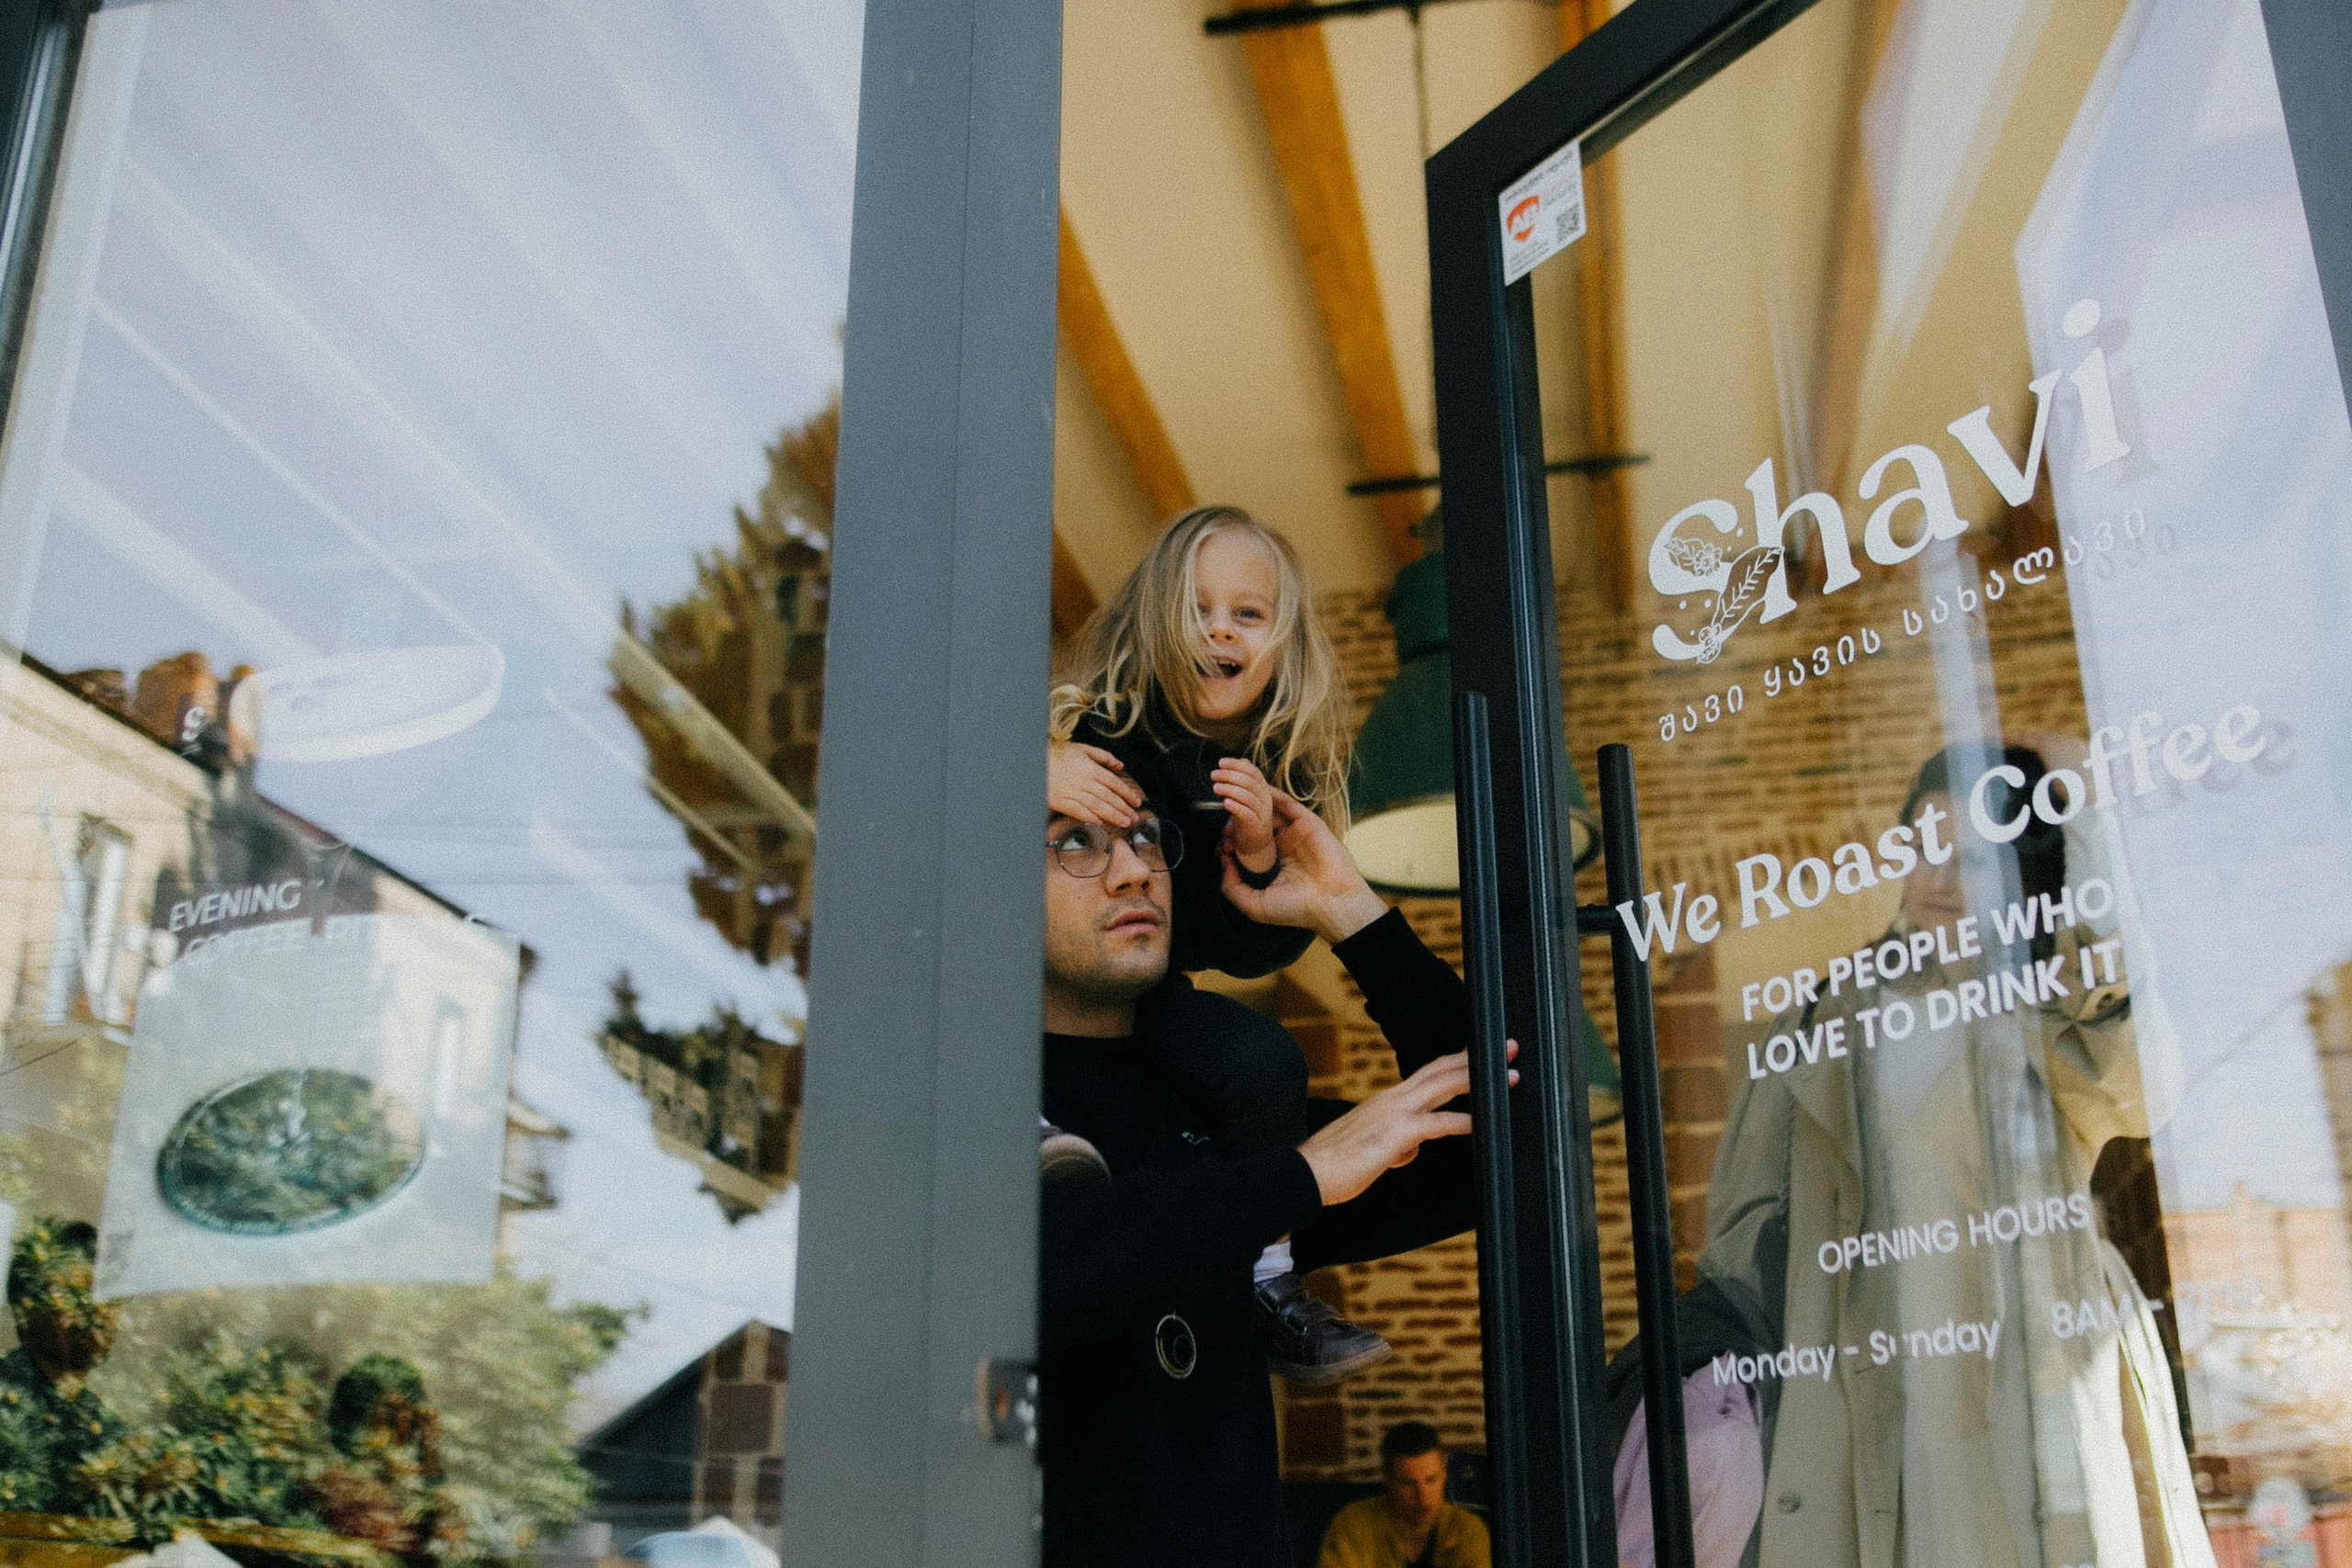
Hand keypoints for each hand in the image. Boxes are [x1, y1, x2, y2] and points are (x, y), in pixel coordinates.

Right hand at [1048, 740, 1142, 826]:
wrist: (1035, 759)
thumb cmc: (1059, 753)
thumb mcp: (1083, 749)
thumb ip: (1103, 756)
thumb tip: (1120, 765)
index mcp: (1091, 768)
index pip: (1114, 783)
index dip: (1127, 793)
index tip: (1137, 802)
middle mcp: (1084, 781)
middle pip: (1108, 796)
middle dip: (1123, 808)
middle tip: (1135, 818)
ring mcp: (1072, 792)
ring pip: (1097, 805)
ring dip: (1112, 815)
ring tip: (1124, 822)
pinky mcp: (1061, 801)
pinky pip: (1077, 811)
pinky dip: (1089, 817)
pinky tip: (1100, 823)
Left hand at [1211, 757, 1276, 871]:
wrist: (1257, 844)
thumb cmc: (1249, 817)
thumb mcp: (1247, 796)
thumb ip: (1245, 779)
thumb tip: (1243, 759)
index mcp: (1263, 790)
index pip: (1253, 772)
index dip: (1237, 765)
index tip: (1221, 763)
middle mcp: (1265, 800)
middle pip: (1249, 783)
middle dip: (1230, 776)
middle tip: (1214, 774)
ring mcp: (1262, 814)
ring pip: (1248, 797)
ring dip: (1230, 789)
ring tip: (1215, 787)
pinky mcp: (1255, 826)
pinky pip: (1246, 814)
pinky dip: (1235, 806)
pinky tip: (1225, 802)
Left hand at [1219, 791, 1386, 942]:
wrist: (1330, 905)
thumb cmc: (1296, 910)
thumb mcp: (1254, 906)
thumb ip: (1231, 886)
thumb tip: (1222, 860)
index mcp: (1274, 863)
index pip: (1249, 841)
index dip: (1234, 837)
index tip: (1223, 840)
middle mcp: (1284, 845)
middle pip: (1258, 822)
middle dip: (1240, 816)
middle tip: (1224, 815)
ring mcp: (1296, 833)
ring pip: (1270, 809)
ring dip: (1252, 800)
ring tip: (1235, 793)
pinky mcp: (1309, 823)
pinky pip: (1287, 803)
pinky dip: (1270, 794)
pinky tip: (1254, 790)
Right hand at [1296, 1043, 1516, 1205]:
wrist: (1306, 1174)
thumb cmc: (1334, 1166)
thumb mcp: (1372, 1149)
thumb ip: (1394, 1143)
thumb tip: (1408, 1149)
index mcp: (1387, 1101)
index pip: (1429, 1072)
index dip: (1457, 1061)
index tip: (1481, 1054)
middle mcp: (1392, 1099)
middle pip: (1442, 1070)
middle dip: (1477, 1058)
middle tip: (1508, 1049)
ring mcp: (1394, 1113)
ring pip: (1444, 1086)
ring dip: (1479, 1079)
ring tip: (1509, 1075)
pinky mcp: (1395, 1134)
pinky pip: (1437, 1124)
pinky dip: (1463, 1121)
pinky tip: (1482, 1125)